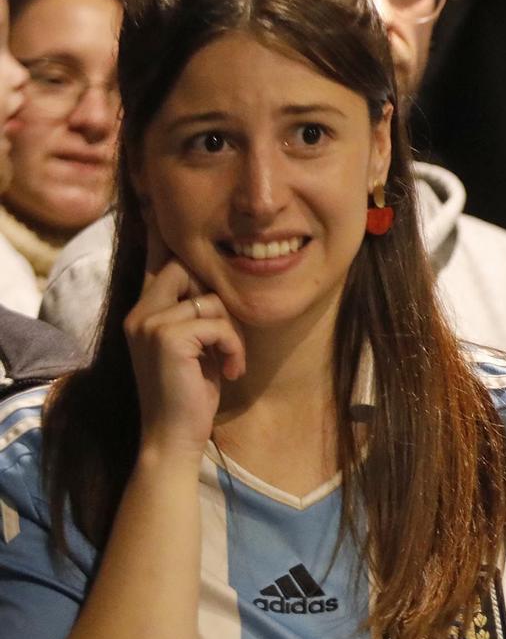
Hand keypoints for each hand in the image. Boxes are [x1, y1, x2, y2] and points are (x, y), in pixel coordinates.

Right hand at [125, 243, 244, 458]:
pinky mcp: (166, 336)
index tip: (161, 202)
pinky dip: (233, 347)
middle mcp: (139, 311)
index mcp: (143, 311)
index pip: (156, 259)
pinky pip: (219, 322)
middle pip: (189, 267)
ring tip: (225, 360)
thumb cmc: (191, 392)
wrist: (174, 436)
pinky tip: (228, 371)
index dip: (163, 232)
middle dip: (219, 299)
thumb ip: (195, 311)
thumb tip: (215, 277)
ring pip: (212, 299)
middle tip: (222, 340)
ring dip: (230, 332)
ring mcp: (149, 322)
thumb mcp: (194, 345)